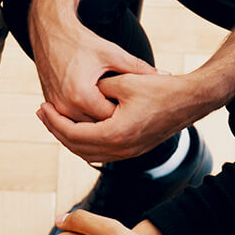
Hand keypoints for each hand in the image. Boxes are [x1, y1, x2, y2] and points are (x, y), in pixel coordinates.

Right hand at [28, 9, 156, 122]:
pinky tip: (100, 114)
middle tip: (132, 117)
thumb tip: (165, 75)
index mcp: (82, 96)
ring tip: (118, 117)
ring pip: (83, 127)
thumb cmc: (82, 41)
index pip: (110, 118)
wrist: (50, 33)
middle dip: (113, 122)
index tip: (140, 110)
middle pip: (96, 126)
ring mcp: (56, 108)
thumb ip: (138, 68)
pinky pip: (72, 120)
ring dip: (98, 124)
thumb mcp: (112, 54)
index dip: (126, 115)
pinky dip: (85, 119)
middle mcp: (66, 106)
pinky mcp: (52, 105)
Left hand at [36, 70, 218, 162]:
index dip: (54, 121)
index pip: (73, 134)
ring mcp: (127, 153)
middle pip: (76, 147)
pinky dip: (84, 141)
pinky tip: (76, 126)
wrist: (191, 100)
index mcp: (115, 134)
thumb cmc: (160, 87)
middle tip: (43, 114)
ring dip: (69, 138)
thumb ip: (98, 88)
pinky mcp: (133, 151)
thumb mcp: (123, 81)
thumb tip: (78, 94)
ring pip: (87, 153)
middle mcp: (120, 150)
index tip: (43, 107)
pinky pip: (100, 152)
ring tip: (54, 120)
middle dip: (56, 130)